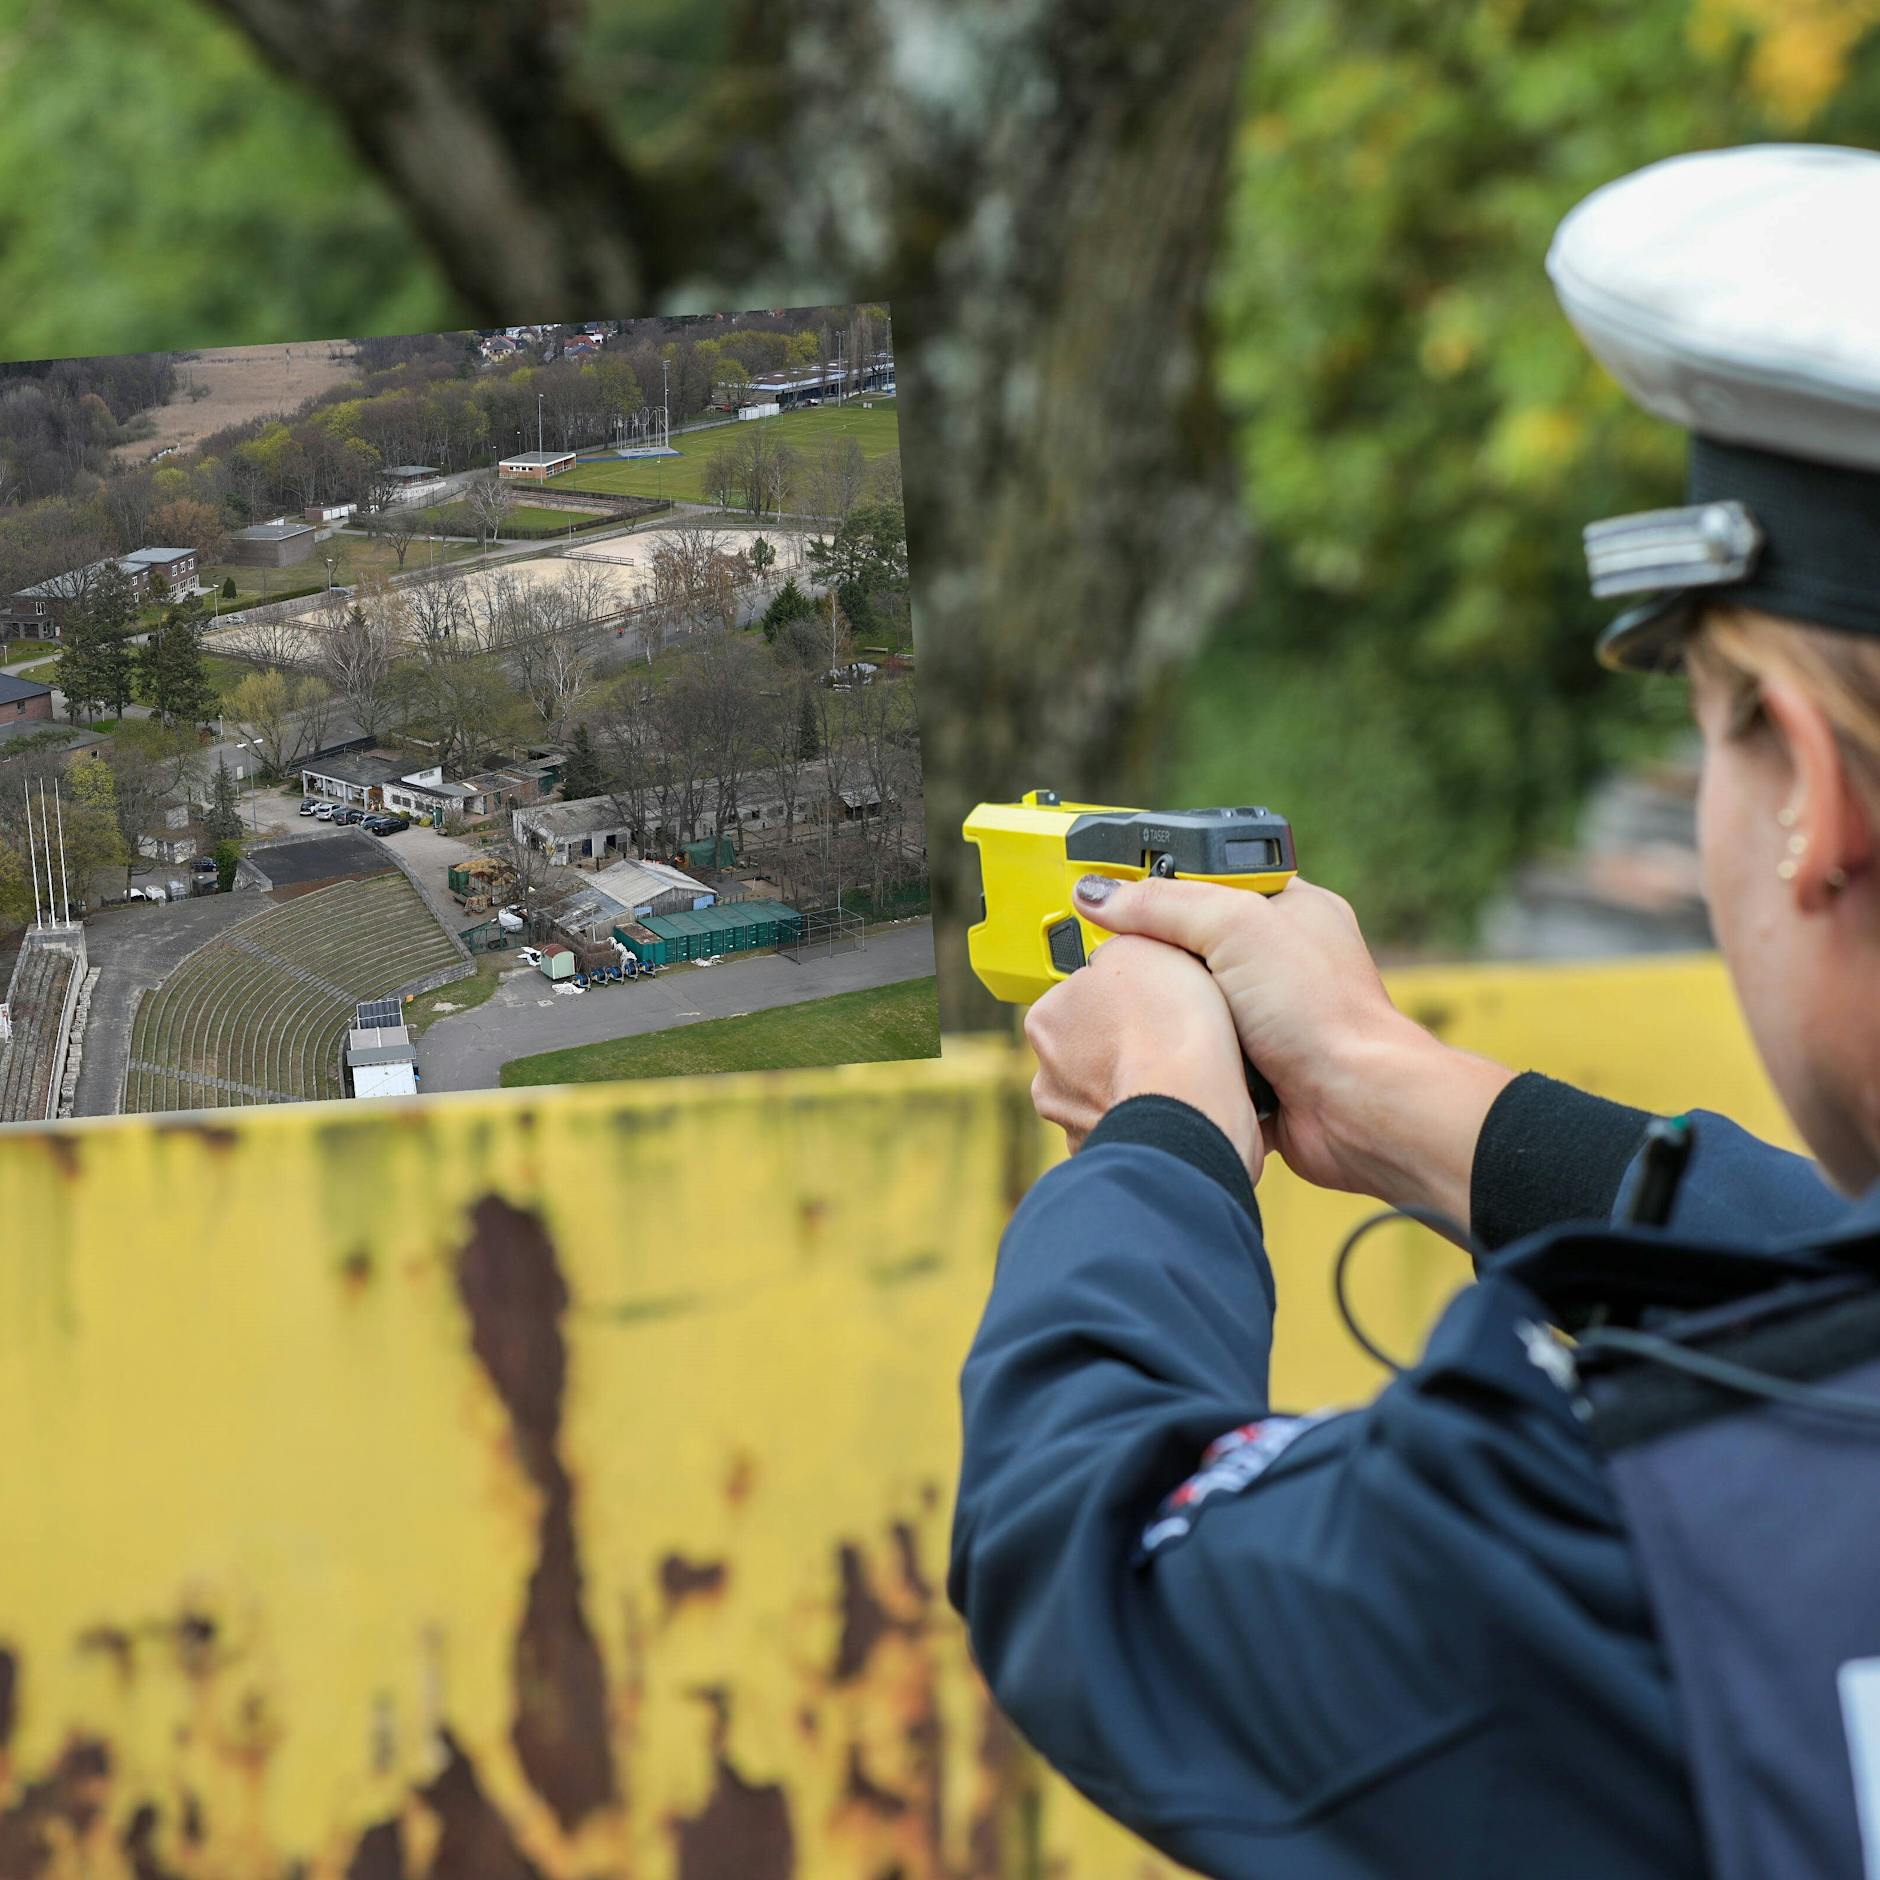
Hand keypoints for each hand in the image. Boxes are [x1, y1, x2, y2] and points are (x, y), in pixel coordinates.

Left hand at [1025, 933, 1260, 1176]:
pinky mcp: (1113, 1154)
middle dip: (1121, 1042)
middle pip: (1088, 1047)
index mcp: (1046, 1020)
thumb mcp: (1148, 945)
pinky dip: (1153, 1119)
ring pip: (1108, 1092)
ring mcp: (1076, 1122)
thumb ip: (1125, 940)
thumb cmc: (1168, 1028)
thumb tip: (1121, 948)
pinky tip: (1183, 1108)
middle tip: (1167, 1033)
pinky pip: (1134, 1127)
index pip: (1077, 996)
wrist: (1193, 1110)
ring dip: (1137, 1083)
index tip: (1146, 995)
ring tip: (1181, 1074)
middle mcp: (1048, 1076)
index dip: (1117, 992)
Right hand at [1072, 874, 1513, 1226]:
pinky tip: (1163, 1053)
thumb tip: (1097, 895)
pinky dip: (1182, 1056)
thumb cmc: (1320, 1011)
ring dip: (1168, 1013)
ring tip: (1135, 1011)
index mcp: (1288, 908)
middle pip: (1192, 944)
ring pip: (1190, 1002)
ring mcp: (1268, 1016)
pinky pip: (1197, 1051)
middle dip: (1157, 956)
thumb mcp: (1234, 928)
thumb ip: (1163, 905)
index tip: (1113, 897)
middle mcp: (1279, 960)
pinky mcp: (1255, 1066)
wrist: (1352, 1107)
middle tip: (1114, 959)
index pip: (1209, 879)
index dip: (1161, 886)